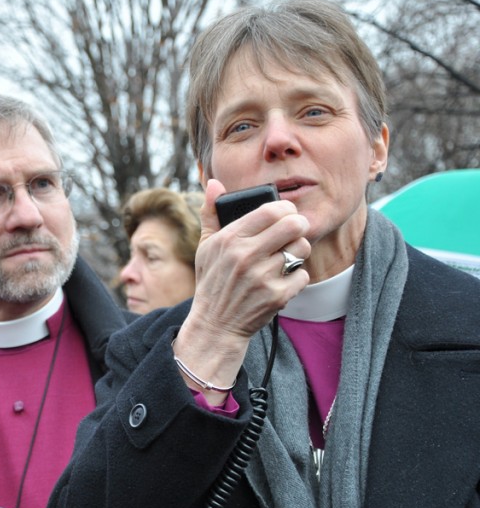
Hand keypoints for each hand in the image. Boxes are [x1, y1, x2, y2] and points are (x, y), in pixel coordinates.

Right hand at [172, 180, 309, 400]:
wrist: (215, 325)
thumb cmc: (212, 281)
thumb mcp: (205, 247)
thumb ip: (210, 213)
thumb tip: (213, 182)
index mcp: (229, 239)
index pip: (271, 210)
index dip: (285, 209)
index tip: (285, 215)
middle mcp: (245, 256)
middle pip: (294, 225)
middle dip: (299, 226)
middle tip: (295, 232)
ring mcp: (262, 277)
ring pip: (301, 249)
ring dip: (298, 252)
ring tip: (286, 257)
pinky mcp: (276, 297)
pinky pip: (302, 275)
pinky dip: (296, 277)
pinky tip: (282, 280)